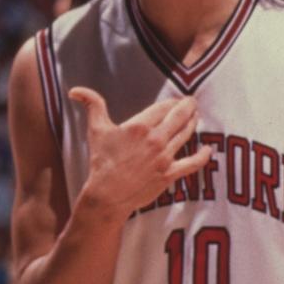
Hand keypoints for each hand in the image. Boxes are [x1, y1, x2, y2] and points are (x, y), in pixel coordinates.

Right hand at [72, 87, 212, 222]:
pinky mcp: (170, 174)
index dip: (173, 102)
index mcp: (139, 125)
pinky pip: (193, 163)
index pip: (164, 107)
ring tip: (196, 117)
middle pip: (180, 117)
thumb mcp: (96, 130)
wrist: (107, 194)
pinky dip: (203, 156)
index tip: (176, 100)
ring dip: (194, 123)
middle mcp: (155, 139)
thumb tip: (75, 90)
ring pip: (186, 134)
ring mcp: (164, 157)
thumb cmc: (101, 161)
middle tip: (193, 102)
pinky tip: (208, 149)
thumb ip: (92, 105)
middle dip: (189, 106)